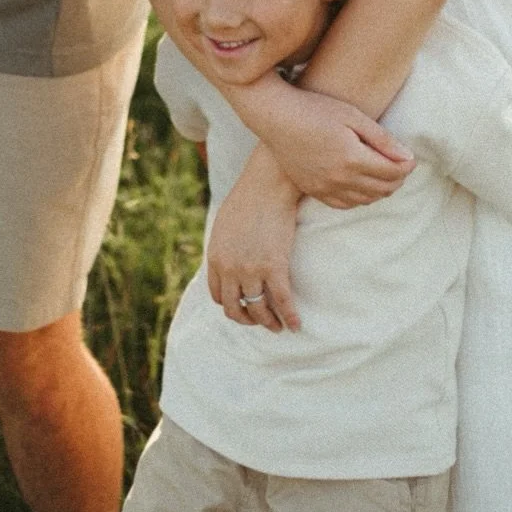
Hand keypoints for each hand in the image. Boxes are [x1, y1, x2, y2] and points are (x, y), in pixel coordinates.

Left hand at [206, 145, 301, 331]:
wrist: (268, 184)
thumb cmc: (249, 198)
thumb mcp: (224, 225)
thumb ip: (224, 248)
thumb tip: (230, 262)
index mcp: (216, 258)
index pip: (218, 296)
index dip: (232, 306)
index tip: (244, 308)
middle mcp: (230, 268)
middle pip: (235, 308)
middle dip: (248, 320)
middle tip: (261, 322)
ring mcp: (251, 269)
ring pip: (258, 309)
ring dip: (269, 323)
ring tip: (278, 327)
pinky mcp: (274, 266)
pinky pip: (282, 301)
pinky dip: (290, 316)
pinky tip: (296, 324)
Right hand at [225, 72, 414, 207]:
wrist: (274, 117)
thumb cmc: (314, 109)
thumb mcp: (352, 116)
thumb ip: (382, 139)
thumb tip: (408, 158)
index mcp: (352, 157)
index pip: (393, 172)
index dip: (407, 166)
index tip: (410, 157)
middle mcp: (339, 178)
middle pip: (382, 189)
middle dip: (397, 179)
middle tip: (400, 165)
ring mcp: (324, 187)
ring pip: (365, 200)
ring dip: (381, 190)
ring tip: (384, 174)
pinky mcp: (313, 190)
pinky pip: (344, 204)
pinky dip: (360, 198)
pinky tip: (362, 185)